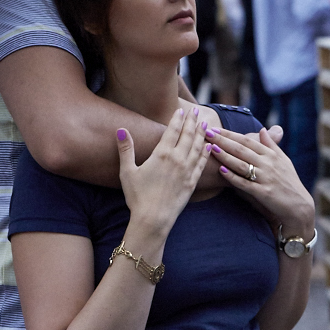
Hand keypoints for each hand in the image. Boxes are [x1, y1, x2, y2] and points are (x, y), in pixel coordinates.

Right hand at [117, 107, 210, 235]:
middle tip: (195, 111)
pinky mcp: (192, 182)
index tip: (181, 110)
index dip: (177, 119)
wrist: (153, 219)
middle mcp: (177, 159)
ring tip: (204, 124)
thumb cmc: (137, 196)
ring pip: (197, 147)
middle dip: (192, 121)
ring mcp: (187, 170)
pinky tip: (209, 146)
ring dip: (201, 134)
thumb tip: (120, 130)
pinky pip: (202, 163)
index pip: (172, 131)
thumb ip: (126, 149)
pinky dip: (206, 153)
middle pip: (187, 135)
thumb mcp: (127, 171)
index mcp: (162, 154)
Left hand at [210, 127, 314, 235]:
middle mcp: (268, 164)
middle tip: (207, 132)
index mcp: (271, 155)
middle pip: (242, 149)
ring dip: (226, 156)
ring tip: (211, 148)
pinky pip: (245, 184)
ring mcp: (266, 178)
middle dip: (223, 140)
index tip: (215, 128)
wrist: (299, 207)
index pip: (247, 141)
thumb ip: (271, 145)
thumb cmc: (289, 182)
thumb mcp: (283, 160)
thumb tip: (261, 129)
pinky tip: (222, 171)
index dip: (230, 134)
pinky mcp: (264, 193)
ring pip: (242, 164)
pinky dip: (233, 177)